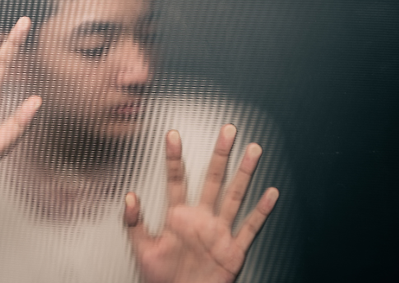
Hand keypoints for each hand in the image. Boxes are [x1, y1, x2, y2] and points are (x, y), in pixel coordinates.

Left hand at [124, 125, 278, 282]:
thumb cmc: (162, 278)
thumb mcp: (142, 249)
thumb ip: (134, 223)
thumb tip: (128, 196)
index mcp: (179, 217)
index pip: (176, 179)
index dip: (174, 157)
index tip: (172, 135)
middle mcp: (201, 219)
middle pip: (213, 179)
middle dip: (220, 154)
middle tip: (227, 131)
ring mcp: (219, 232)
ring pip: (235, 196)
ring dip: (244, 174)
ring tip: (252, 151)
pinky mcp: (233, 250)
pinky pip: (250, 227)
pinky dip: (261, 212)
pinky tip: (270, 194)